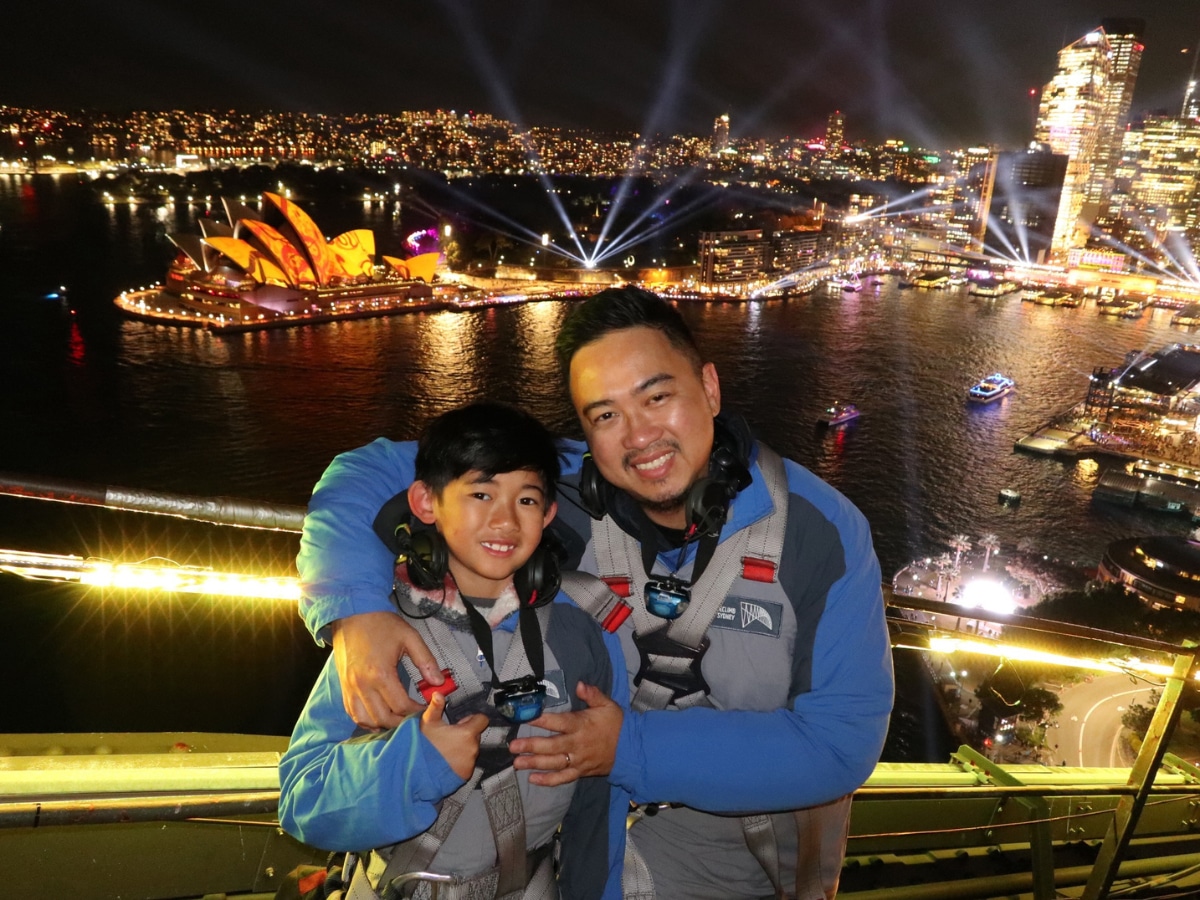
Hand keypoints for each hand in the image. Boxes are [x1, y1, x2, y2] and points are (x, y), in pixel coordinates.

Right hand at [331, 611, 442, 729]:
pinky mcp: (344, 687)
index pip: (401, 706)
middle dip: (402, 721)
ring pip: (367, 720)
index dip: (416, 711)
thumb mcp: (409, 637)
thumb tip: (439, 682)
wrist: (352, 613)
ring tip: (398, 717)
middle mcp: (363, 685)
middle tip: (413, 715)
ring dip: (383, 723)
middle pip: (384, 718)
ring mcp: (350, 688)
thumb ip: (426, 661)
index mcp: (381, 673)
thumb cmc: (381, 624)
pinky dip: (366, 720)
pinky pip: (353, 713)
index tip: (424, 707)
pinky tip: (378, 717)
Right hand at [420, 693, 487, 779]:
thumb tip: (438, 693)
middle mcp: (473, 748)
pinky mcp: (466, 774)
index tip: (460, 722)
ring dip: (463, 747)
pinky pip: (467, 763)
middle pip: (475, 735)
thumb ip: (436, 707)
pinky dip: (460, 761)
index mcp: (467, 733)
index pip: (482, 720)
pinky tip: (447, 760)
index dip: (472, 718)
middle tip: (449, 736)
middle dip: (465, 734)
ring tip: (446, 749)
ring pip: (471, 749)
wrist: (417, 773)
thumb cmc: (423, 746)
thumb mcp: (428, 723)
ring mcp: (470, 762)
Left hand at [509, 683, 621, 785]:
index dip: (542, 720)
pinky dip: (548, 781)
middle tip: (513, 746)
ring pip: (553, 763)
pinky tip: (533, 779)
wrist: (632, 749)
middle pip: (551, 746)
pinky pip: (562, 778)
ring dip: (534, 763)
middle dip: (531, 746)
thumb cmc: (616, 724)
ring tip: (517, 763)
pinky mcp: (580, 772)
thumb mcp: (607, 704)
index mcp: (581, 725)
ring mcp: (578, 760)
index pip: (559, 722)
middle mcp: (577, 744)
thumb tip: (579, 684)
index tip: (526, 718)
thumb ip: (592, 694)